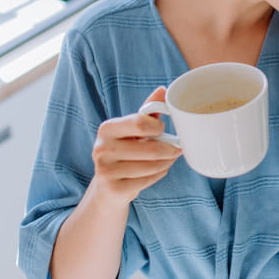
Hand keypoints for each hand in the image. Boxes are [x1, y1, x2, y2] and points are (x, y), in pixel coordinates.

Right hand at [90, 87, 181, 203]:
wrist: (107, 186)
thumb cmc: (125, 151)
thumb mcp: (132, 129)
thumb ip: (147, 111)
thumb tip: (163, 89)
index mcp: (107, 128)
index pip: (141, 123)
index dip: (159, 127)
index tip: (162, 129)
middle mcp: (101, 149)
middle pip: (150, 148)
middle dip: (169, 149)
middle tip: (177, 148)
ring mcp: (105, 171)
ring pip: (152, 166)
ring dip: (166, 162)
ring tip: (168, 159)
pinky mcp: (114, 189)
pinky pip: (147, 180)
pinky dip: (158, 175)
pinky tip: (157, 171)